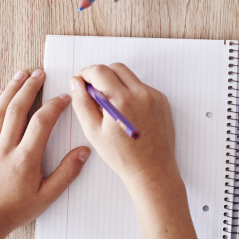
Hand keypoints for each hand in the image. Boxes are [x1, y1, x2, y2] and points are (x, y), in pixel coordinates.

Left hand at [0, 70, 89, 238]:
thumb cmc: (13, 213)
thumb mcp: (46, 197)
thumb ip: (66, 173)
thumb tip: (83, 152)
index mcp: (25, 159)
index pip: (42, 123)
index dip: (54, 106)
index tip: (63, 97)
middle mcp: (4, 149)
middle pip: (17, 109)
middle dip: (30, 88)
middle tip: (39, 73)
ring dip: (10, 90)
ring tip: (21, 75)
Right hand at [70, 64, 179, 193]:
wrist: (152, 171)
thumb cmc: (122, 156)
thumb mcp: (93, 132)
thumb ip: (82, 103)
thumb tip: (76, 83)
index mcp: (122, 100)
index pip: (100, 71)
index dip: (86, 74)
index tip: (81, 83)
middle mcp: (141, 93)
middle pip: (116, 68)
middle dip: (101, 75)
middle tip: (93, 93)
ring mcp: (154, 96)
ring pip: (130, 77)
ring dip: (116, 83)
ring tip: (110, 107)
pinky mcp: (162, 101)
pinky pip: (142, 87)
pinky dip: (130, 92)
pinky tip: (126, 112)